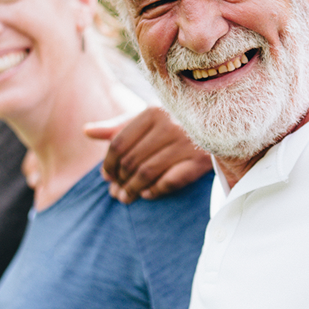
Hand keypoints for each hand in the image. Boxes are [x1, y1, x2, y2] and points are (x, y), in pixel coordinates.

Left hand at [85, 107, 212, 202]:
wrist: (222, 126)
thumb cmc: (178, 122)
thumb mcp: (149, 118)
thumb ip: (119, 126)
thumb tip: (86, 131)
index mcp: (153, 111)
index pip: (119, 143)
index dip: (108, 163)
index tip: (106, 176)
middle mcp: (170, 125)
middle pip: (131, 160)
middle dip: (119, 180)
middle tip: (114, 192)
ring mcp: (186, 143)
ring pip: (147, 173)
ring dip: (132, 190)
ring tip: (125, 198)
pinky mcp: (199, 161)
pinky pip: (169, 181)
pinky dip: (155, 190)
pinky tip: (147, 194)